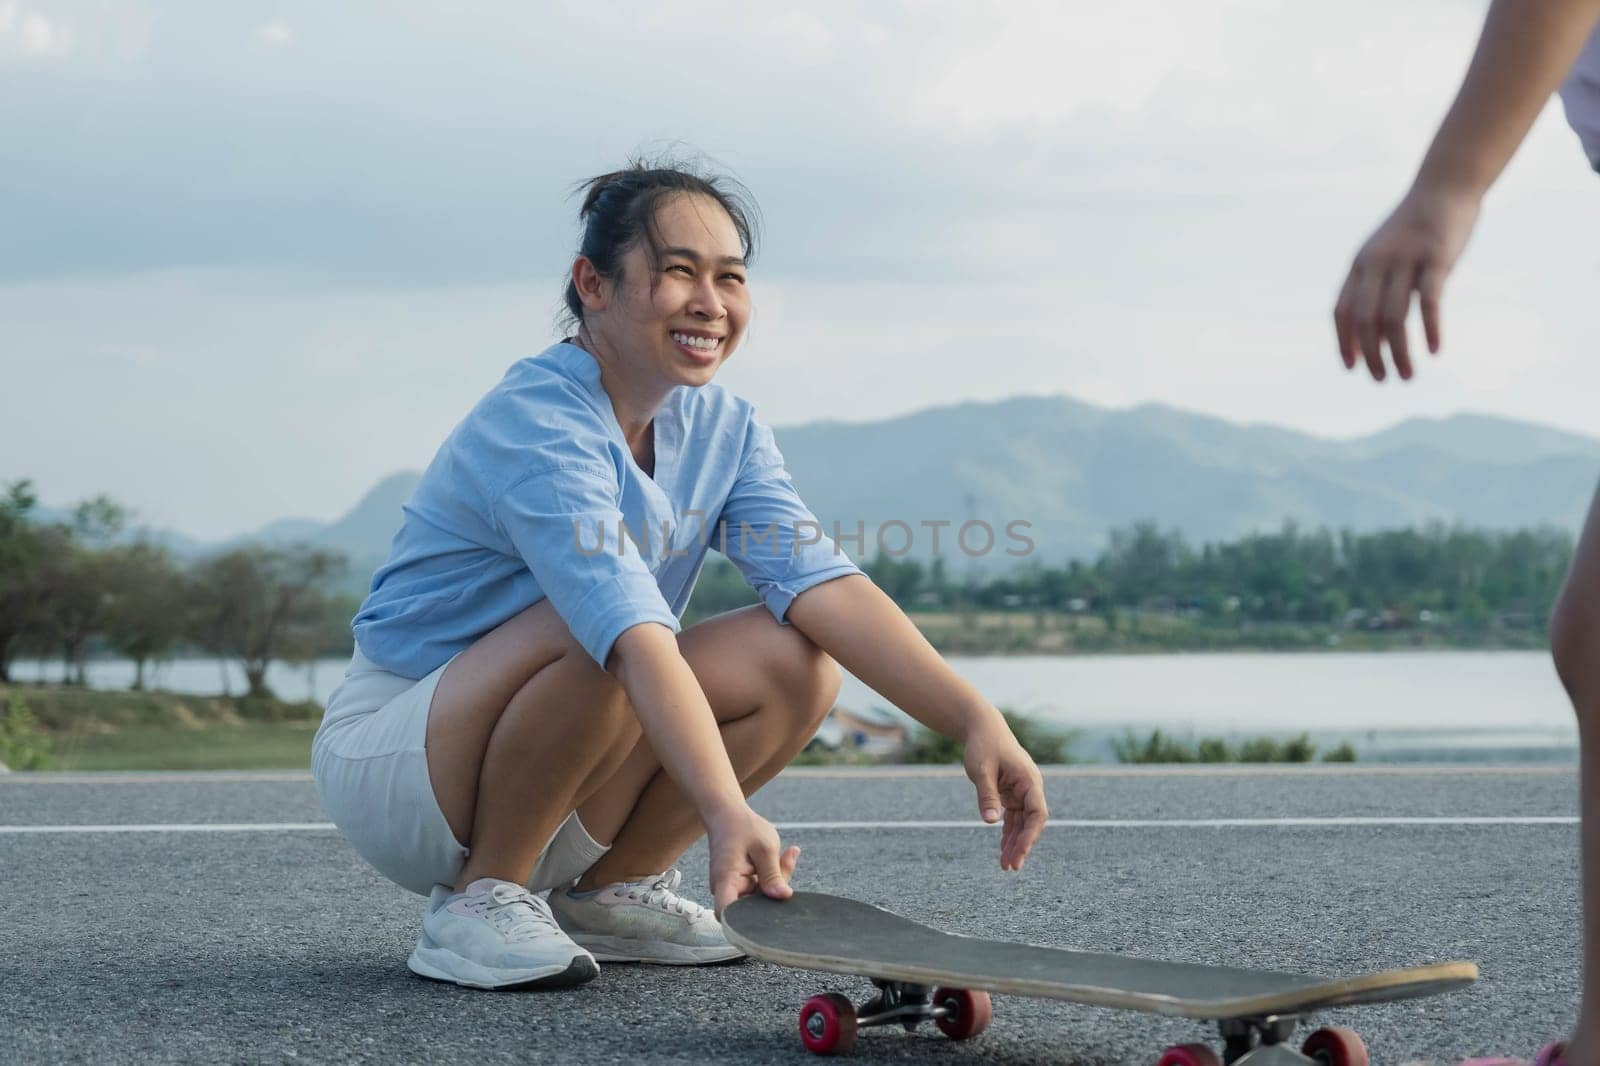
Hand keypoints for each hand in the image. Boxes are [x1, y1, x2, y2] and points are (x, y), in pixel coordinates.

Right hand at [706, 805, 799, 913]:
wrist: (727, 814)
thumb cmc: (742, 827)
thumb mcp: (764, 847)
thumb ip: (774, 874)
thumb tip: (783, 897)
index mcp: (726, 881)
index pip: (727, 913)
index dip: (743, 924)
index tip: (768, 918)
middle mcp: (727, 889)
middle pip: (752, 907)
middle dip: (775, 891)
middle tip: (786, 863)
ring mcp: (735, 888)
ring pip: (761, 897)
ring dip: (777, 880)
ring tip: (787, 855)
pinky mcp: (743, 884)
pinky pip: (762, 887)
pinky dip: (774, 875)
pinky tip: (784, 857)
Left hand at [962, 717, 1047, 870]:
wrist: (981, 727)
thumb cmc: (983, 744)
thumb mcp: (981, 770)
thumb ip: (987, 796)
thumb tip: (991, 823)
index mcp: (1029, 780)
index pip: (1037, 813)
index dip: (1030, 835)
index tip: (1020, 852)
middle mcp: (1029, 788)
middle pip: (1031, 823)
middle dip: (1022, 845)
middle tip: (1011, 867)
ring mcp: (1020, 792)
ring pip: (1021, 823)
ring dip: (1014, 843)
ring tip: (1005, 865)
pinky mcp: (1010, 793)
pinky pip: (1012, 818)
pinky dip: (1007, 833)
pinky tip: (1003, 850)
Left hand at [1334, 182, 1480, 380]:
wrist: (1444, 186)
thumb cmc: (1414, 228)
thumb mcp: (1384, 254)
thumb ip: (1376, 288)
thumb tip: (1374, 335)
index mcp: (1359, 265)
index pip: (1341, 312)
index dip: (1344, 342)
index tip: (1353, 368)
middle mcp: (1376, 263)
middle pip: (1365, 320)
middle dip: (1372, 355)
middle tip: (1382, 379)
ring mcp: (1406, 259)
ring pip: (1395, 317)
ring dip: (1399, 353)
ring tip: (1406, 375)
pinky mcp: (1437, 257)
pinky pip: (1430, 301)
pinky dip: (1431, 329)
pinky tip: (1434, 350)